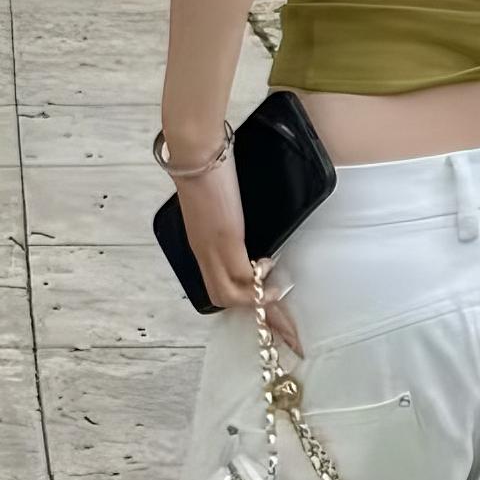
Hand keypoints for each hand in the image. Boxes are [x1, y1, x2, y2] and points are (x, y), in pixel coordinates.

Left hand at [170, 155, 302, 354]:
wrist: (195, 152)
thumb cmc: (206, 170)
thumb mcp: (215, 204)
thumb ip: (226, 220)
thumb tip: (244, 230)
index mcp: (200, 244)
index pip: (219, 287)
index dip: (243, 305)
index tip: (266, 319)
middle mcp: (203, 252)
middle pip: (224, 300)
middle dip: (257, 316)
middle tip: (284, 328)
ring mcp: (213, 248)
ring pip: (232, 296)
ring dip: (259, 303)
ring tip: (279, 296)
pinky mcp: (226, 240)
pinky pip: (243, 277)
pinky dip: (260, 286)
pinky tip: (274, 280)